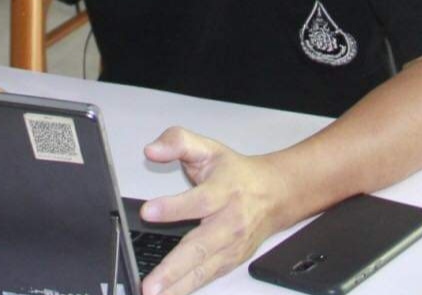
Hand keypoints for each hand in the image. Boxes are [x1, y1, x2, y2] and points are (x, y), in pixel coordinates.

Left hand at [137, 128, 293, 294]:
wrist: (273, 194)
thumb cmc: (237, 174)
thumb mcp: (208, 148)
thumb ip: (177, 142)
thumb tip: (153, 150)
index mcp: (224, 191)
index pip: (198, 200)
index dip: (173, 207)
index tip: (149, 212)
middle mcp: (229, 222)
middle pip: (201, 247)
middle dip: (173, 268)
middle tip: (151, 283)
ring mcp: (232, 246)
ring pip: (204, 269)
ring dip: (178, 286)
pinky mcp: (231, 261)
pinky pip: (207, 277)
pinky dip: (188, 289)